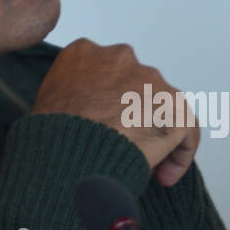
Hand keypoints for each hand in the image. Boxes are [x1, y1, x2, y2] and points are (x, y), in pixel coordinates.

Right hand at [31, 38, 199, 185]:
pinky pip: (185, 130)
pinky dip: (178, 154)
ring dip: (155, 134)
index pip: (104, 73)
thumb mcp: (45, 103)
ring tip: (144, 167)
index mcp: (84, 53)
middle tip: (124, 147)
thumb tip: (83, 120)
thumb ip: (69, 98)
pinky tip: (164, 176)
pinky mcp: (174, 106)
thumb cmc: (50, 135)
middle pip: (136, 87)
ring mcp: (150, 79)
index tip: (104, 128)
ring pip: (162, 107)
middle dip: (134, 117)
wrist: (69, 150)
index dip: (108, 104)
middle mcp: (120, 57)